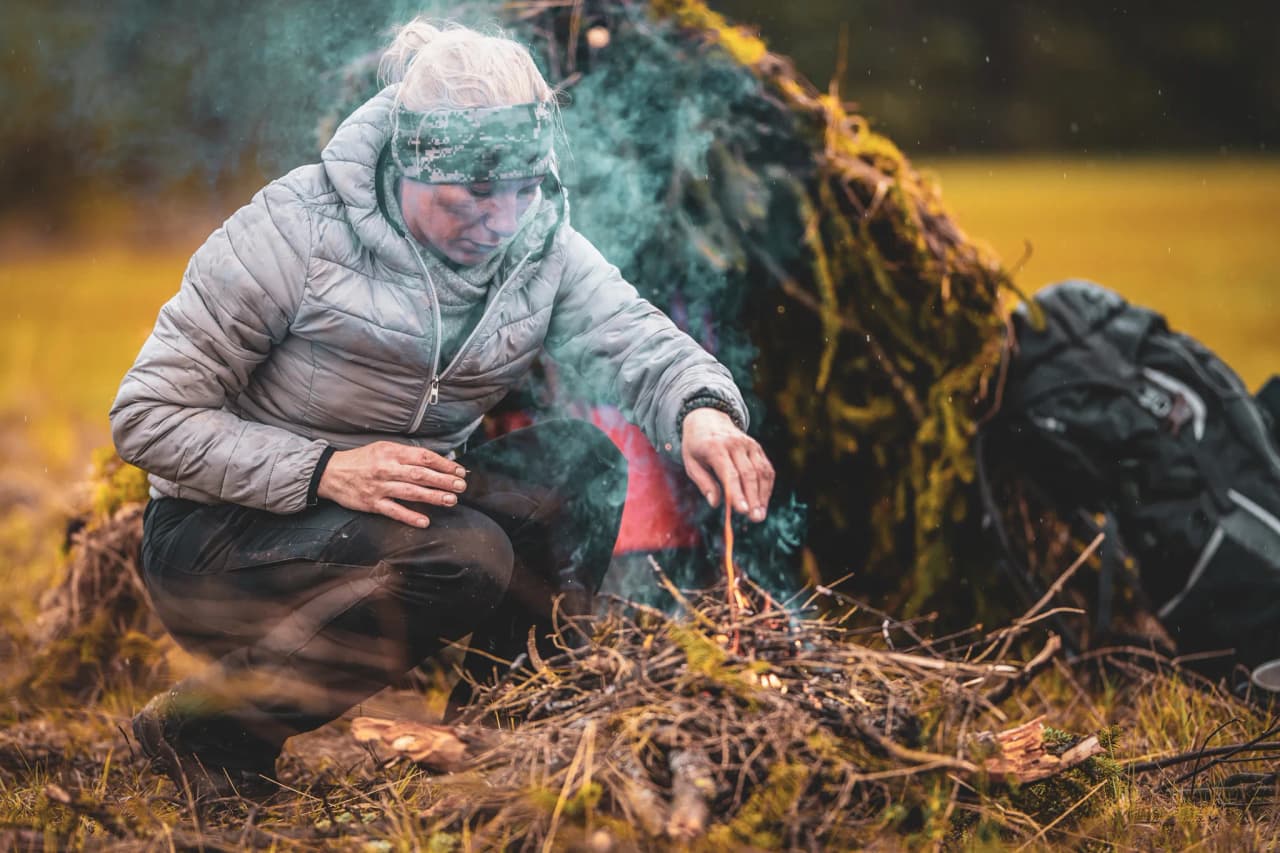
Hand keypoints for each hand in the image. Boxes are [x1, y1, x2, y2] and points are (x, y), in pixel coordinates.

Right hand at [317, 441, 466, 526]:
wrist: (330, 472)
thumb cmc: (362, 459)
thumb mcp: (383, 448)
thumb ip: (406, 455)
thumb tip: (435, 461)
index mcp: (391, 452)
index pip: (423, 457)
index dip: (443, 464)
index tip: (459, 471)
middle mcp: (386, 469)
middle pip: (420, 474)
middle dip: (444, 480)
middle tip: (461, 486)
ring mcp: (379, 487)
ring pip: (411, 492)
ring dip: (433, 497)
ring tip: (451, 500)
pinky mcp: (372, 503)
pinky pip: (394, 511)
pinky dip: (410, 516)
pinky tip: (425, 521)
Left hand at [680, 408, 774, 522]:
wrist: (708, 418)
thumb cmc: (696, 446)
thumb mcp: (691, 463)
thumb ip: (703, 482)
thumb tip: (716, 503)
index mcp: (715, 447)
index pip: (730, 474)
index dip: (737, 493)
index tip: (742, 511)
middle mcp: (735, 444)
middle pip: (749, 474)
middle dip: (753, 498)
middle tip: (755, 518)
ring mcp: (749, 445)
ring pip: (761, 472)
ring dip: (763, 496)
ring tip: (760, 515)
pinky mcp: (757, 448)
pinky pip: (766, 469)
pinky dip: (767, 487)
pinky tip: (763, 502)